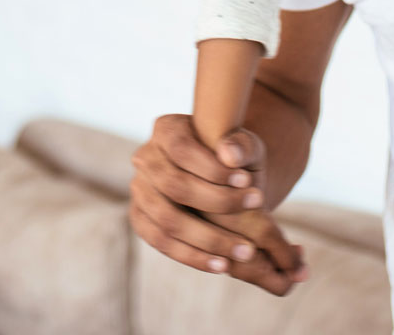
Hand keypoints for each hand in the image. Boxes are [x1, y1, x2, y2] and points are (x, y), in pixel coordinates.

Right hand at [128, 115, 308, 295]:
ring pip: (167, 219)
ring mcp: (139, 190)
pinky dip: (192, 256)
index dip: (213, 168)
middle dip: (217, 202)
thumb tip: (229, 154)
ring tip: (245, 250)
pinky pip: (161, 242)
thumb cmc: (235, 161)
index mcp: (167, 129)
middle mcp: (145, 158)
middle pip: (173, 185)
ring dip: (208, 238)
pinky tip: (222, 264)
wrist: (225, 184)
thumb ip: (243, 145)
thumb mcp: (246, 148)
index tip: (248, 181)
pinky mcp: (140, 219)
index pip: (182, 149)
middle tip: (254, 214)